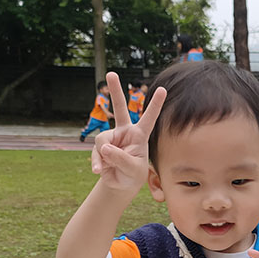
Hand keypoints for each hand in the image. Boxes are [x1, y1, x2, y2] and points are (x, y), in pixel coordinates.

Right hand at [90, 72, 165, 193]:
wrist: (120, 183)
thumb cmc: (133, 175)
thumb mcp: (132, 170)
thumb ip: (121, 159)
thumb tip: (104, 147)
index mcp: (140, 135)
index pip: (149, 118)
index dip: (155, 105)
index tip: (162, 89)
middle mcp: (125, 132)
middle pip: (119, 108)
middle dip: (115, 91)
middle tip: (111, 73)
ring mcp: (111, 138)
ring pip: (103, 140)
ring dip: (105, 155)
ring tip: (110, 166)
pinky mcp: (100, 147)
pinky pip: (96, 152)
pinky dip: (97, 162)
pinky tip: (99, 171)